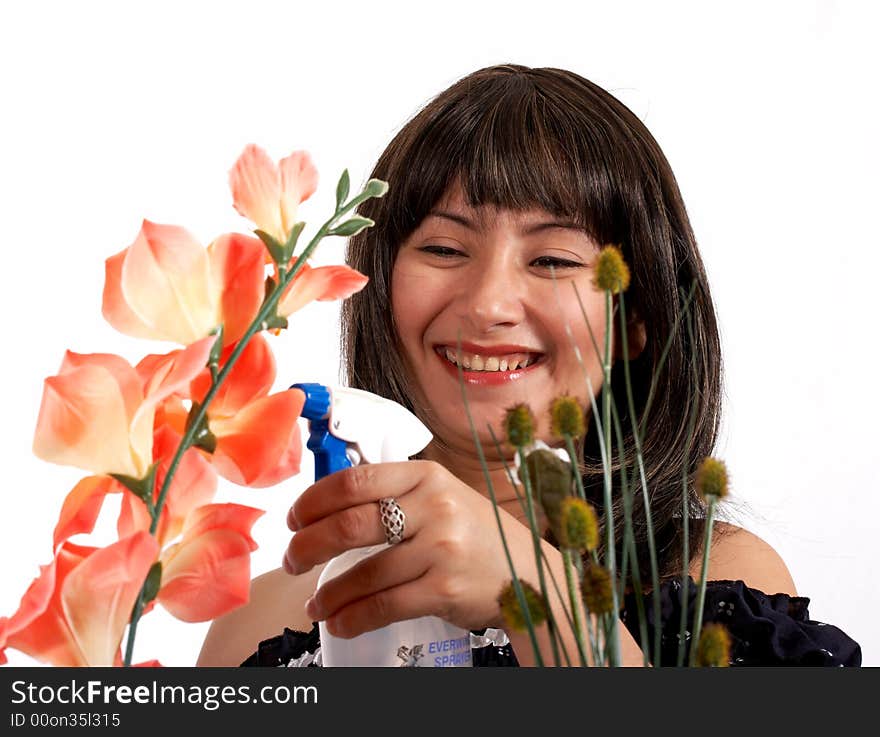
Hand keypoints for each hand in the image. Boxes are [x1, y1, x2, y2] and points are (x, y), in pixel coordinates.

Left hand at [283, 460, 546, 637]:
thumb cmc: (474, 534)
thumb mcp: (441, 498)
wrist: (528, 573)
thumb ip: (395, 495)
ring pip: (364, 573)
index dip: (313, 501)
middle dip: (308, 546)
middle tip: (291, 561)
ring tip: (314, 604)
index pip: (355, 481)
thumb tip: (328, 509)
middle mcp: (434, 507)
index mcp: (426, 476)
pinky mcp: (445, 589)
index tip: (294, 519)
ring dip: (329, 593)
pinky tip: (339, 622)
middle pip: (351, 524)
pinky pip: (384, 605)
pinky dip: (353, 617)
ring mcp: (441, 549)